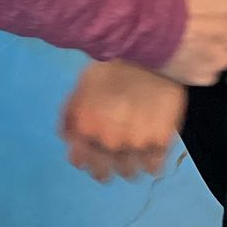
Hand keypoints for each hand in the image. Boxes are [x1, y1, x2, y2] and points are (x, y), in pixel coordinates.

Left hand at [60, 61, 184, 181]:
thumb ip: (71, 114)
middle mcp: (107, 143)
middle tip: (115, 150)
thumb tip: (66, 138)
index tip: (93, 149)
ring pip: (129, 174)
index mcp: (85, 128)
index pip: (79, 162)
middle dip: (106, 164)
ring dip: (129, 162)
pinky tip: (150, 145)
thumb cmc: (112, 65)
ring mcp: (135, 146)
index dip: (86, 155)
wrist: (151, 51)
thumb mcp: (82, 85)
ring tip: (134, 147)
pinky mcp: (160, 143)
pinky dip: (151, 161)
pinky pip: (153, 168)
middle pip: (103, 175)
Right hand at [147, 0, 226, 85]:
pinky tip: (174, 52)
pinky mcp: (202, 78)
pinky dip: (191, 64)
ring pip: (218, 53)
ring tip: (181, 37)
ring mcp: (219, 59)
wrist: (139, 16)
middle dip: (219, 27)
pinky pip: (202, 71)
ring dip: (206, 47)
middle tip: (194, 18)